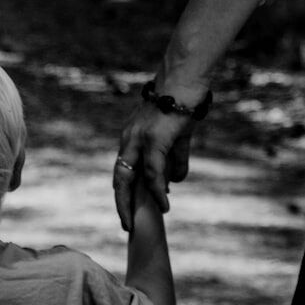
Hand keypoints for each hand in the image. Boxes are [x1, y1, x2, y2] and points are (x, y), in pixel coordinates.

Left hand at [113, 99, 193, 231]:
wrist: (186, 78)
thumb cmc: (183, 102)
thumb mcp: (178, 135)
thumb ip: (176, 158)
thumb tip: (177, 180)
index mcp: (132, 137)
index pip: (123, 169)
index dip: (125, 191)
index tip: (128, 210)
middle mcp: (130, 139)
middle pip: (119, 178)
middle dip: (122, 204)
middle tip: (127, 225)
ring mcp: (139, 139)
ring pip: (132, 179)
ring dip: (136, 203)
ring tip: (141, 222)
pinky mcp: (154, 139)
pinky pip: (152, 172)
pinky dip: (157, 191)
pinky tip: (164, 204)